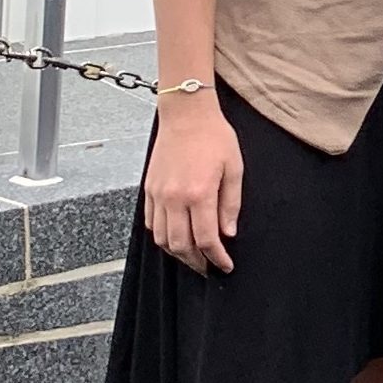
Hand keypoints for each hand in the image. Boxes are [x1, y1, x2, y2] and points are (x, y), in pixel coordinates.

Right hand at [143, 100, 242, 272]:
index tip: (225, 265)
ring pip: (162, 238)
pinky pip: (151, 223)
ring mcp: (158, 194)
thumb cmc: (214, 138)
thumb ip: (230, 204)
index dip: (216, 258)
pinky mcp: (149, 189)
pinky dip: (163, 236)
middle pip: (180, 245)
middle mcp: (174, 198)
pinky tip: (176, 237)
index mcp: (198, 194)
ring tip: (193, 257)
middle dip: (196, 262)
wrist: (186, 115)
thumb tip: (227, 233)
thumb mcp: (234, 169)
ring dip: (177, 253)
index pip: (206, 239)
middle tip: (209, 267)